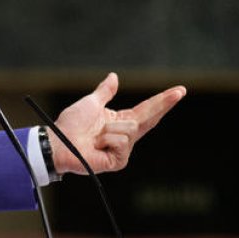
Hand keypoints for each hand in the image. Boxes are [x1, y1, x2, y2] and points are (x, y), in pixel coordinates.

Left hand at [51, 72, 185, 175]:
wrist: (58, 142)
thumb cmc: (70, 125)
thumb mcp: (90, 103)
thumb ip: (104, 92)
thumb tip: (114, 76)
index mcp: (120, 121)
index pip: (147, 110)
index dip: (162, 101)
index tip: (180, 90)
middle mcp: (125, 135)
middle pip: (149, 118)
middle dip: (163, 103)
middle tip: (180, 90)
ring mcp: (123, 149)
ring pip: (130, 127)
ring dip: (109, 128)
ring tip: (95, 136)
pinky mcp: (119, 160)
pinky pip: (122, 141)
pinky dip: (107, 138)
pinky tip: (97, 145)